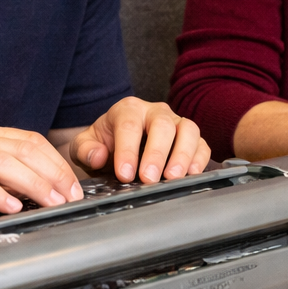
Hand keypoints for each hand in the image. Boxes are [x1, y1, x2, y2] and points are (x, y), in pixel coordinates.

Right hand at [0, 120, 80, 226]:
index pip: (28, 141)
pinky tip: (12, 207)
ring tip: (52, 202)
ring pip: (3, 162)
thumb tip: (31, 190)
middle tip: (72, 197)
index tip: (74, 186)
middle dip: (53, 173)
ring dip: (34, 183)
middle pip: (22, 149)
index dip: (56, 163)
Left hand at [65, 97, 211, 182]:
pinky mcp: (192, 139)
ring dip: (182, 155)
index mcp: (128, 110)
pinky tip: (191, 175)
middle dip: (156, 153)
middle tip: (148, 178)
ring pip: (188, 130)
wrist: (119, 148)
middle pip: (162, 124)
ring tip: (172, 178)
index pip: (129, 125)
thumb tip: (98, 156)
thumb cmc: (105, 145)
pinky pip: (202, 145)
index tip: (124, 174)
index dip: (127, 150)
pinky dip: (200, 159)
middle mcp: (155, 112)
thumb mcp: (85, 146)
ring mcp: (176, 123)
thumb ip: (85, 149)